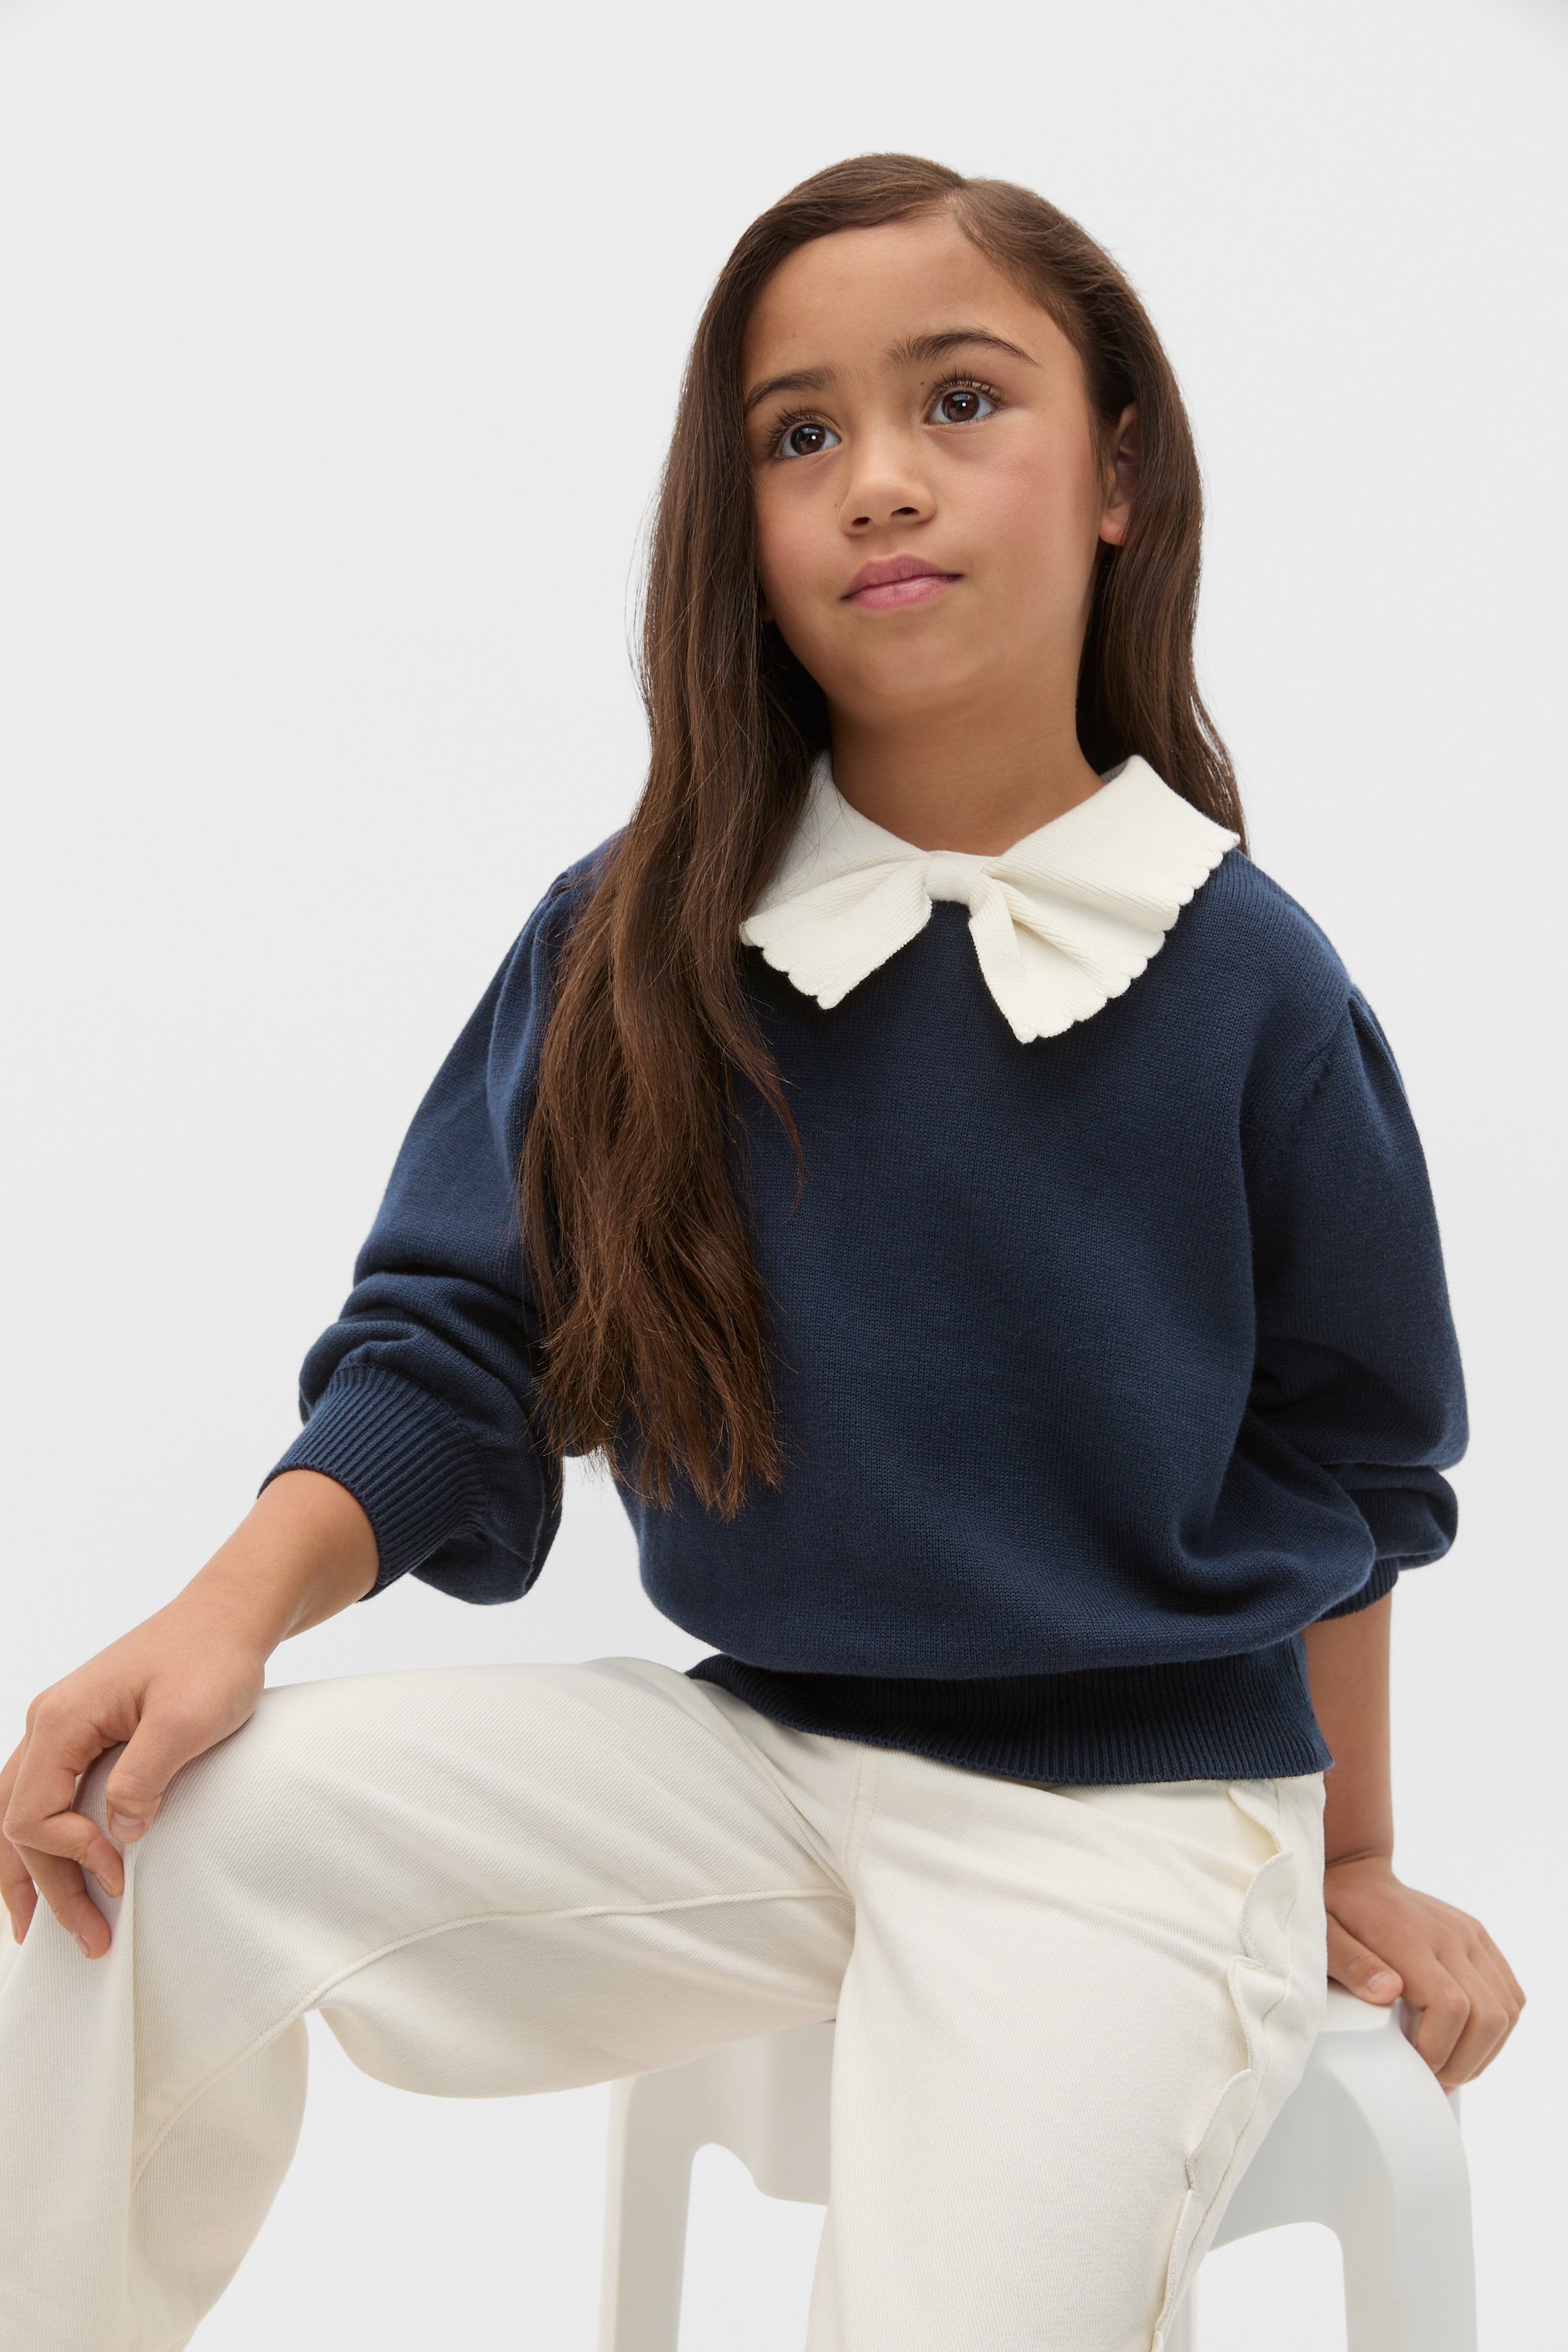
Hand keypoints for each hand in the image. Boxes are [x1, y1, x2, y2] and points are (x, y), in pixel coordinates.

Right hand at [1, 1587, 269, 1959]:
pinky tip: (55, 1868)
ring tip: (38, 1929)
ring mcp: (61, 1725)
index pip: (33, 1814)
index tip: (121, 1876)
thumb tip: (119, 1834)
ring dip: (31, 1870)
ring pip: (18, 1809)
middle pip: (16, 1822)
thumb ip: (145, 1775)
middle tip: (86, 1940)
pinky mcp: (83, 1730)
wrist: (230, 1615)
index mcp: (62, 1720)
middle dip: (45, 1887)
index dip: (71, 1856)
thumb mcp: (187, 1718)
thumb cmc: (213, 1658)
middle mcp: (48, 1722)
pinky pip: (43, 1793)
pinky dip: (41, 1838)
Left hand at [1324, 1852, 1525, 2088]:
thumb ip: (1352, 1965)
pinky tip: (1469, 2040)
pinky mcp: (1479, 1937)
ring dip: (1484, 2050)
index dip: (1439, 2049)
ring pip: (1506, 2009)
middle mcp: (1450, 1935)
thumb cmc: (1334, 1911)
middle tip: (1435, 2079)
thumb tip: (1387, 1992)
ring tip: (1451, 2066)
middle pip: (1487, 2015)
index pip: (1451, 2006)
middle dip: (1464, 2061)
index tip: (1415, 2066)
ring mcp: (1470, 1934)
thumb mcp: (1324, 1936)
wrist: (1354, 1871)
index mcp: (1411, 1939)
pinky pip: (1510, 1992)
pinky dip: (1497, 2026)